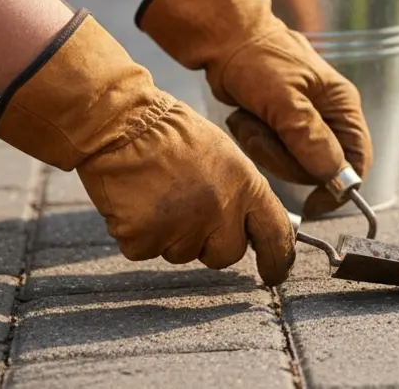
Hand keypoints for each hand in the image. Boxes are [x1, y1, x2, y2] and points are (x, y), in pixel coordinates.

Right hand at [0, 12, 295, 284]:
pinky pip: (145, 250)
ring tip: (158, 194)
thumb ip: (239, 193)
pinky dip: (137, 233)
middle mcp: (220, 212)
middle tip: (189, 212)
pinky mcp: (144, 239)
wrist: (122, 124)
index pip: (274, 233)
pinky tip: (135, 201)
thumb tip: (249, 225)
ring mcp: (181, 228)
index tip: (274, 274)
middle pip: (225, 255)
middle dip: (210, 243)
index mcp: (245, 186)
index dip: (276, 259)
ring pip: (182, 253)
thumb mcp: (224, 155)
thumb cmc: (172, 133)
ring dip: (171, 234)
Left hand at [136, 0, 372, 217]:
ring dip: (266, 147)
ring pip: (293, 162)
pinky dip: (257, 140)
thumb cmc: (258, 58)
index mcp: (342, 106)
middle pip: (321, 166)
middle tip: (262, 133)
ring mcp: (305, 121)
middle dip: (286, 158)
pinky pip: (274, 152)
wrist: (226, 38)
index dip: (339, 186)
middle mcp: (330, 116)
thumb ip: (310, 137)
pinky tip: (247, 116)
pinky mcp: (282, 124)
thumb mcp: (283, 99)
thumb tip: (334, 173)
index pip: (358, 158)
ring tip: (251, 118)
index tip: (312, 204)